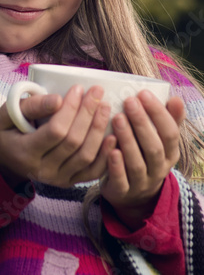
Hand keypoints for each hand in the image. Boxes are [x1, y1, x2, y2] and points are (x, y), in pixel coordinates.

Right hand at [0, 85, 115, 187]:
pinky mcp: (69, 182)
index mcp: (25, 152)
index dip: (70, 109)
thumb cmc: (8, 131)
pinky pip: (93, 172)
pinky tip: (113, 136)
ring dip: (99, 130)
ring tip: (105, 107)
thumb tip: (58, 100)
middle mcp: (43, 170)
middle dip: (88, 114)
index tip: (78, 88)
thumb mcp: (8, 113)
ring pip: (86, 156)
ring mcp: (58, 179)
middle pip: (74, 142)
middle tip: (97, 91)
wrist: (5, 160)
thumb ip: (31, 106)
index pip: (55, 131)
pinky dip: (106, 155)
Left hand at [100, 90, 184, 229]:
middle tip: (128, 101)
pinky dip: (116, 166)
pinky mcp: (123, 192)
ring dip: (127, 140)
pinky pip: (121, 180)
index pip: (170, 133)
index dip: (158, 113)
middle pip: (153, 147)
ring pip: (136, 163)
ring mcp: (141, 183)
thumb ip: (167, 120)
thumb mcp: (158, 140)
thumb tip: (175, 98)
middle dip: (141, 122)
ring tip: (117, 118)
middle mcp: (159, 169)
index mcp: (170, 153)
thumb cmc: (143, 155)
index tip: (143, 93)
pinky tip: (111, 149)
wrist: (132, 194)